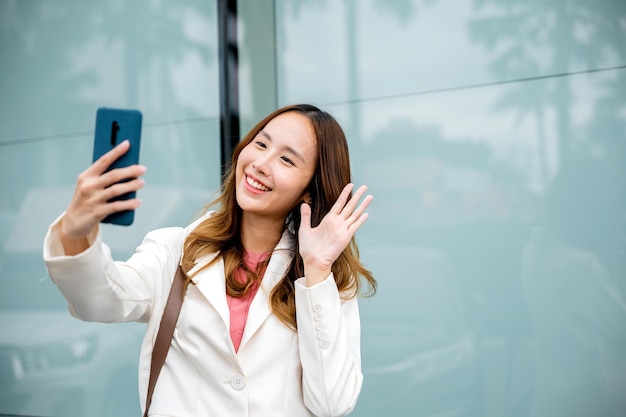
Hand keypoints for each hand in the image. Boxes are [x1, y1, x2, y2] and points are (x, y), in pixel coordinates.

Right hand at [60, 140, 145, 254]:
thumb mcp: (90, 186)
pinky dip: (129, 204)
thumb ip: (104, 178)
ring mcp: (92, 199)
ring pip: (116, 190)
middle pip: (113, 175)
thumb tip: (129, 170)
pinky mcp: (97, 212)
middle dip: (130, 171)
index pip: (103, 161)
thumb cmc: (85, 201)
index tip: (127, 143)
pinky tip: (138, 201)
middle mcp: (88, 186)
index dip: (116, 152)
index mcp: (86, 176)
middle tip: (143, 168)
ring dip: (131, 186)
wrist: (72, 223)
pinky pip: (117, 206)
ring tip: (142, 183)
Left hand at [298, 183, 372, 285]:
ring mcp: (342, 230)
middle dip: (357, 196)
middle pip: (350, 206)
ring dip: (362, 205)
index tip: (351, 185)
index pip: (339, 204)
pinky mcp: (345, 238)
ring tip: (370, 196)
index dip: (345, 194)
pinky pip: (354, 227)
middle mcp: (337, 223)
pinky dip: (360, 220)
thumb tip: (304, 203)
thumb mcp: (305, 229)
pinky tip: (365, 214)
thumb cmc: (308, 248)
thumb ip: (306, 216)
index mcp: (328, 220)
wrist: (312, 261)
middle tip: (365, 187)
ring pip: (354, 214)